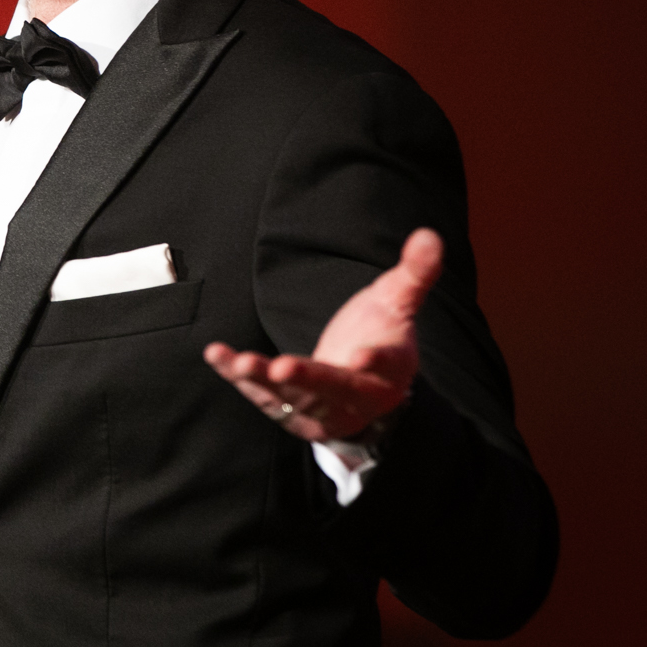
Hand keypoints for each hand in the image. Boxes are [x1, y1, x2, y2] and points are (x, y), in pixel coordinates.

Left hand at [204, 228, 442, 450]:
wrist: (362, 390)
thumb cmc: (379, 337)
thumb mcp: (397, 303)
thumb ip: (414, 273)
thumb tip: (429, 234)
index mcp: (388, 370)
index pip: (384, 366)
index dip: (374, 361)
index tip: (361, 356)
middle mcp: (355, 396)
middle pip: (330, 388)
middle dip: (306, 378)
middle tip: (282, 367)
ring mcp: (321, 410)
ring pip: (291, 397)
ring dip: (263, 381)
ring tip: (239, 363)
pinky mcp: (290, 413)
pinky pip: (261, 395)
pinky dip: (237, 376)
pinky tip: (216, 355)